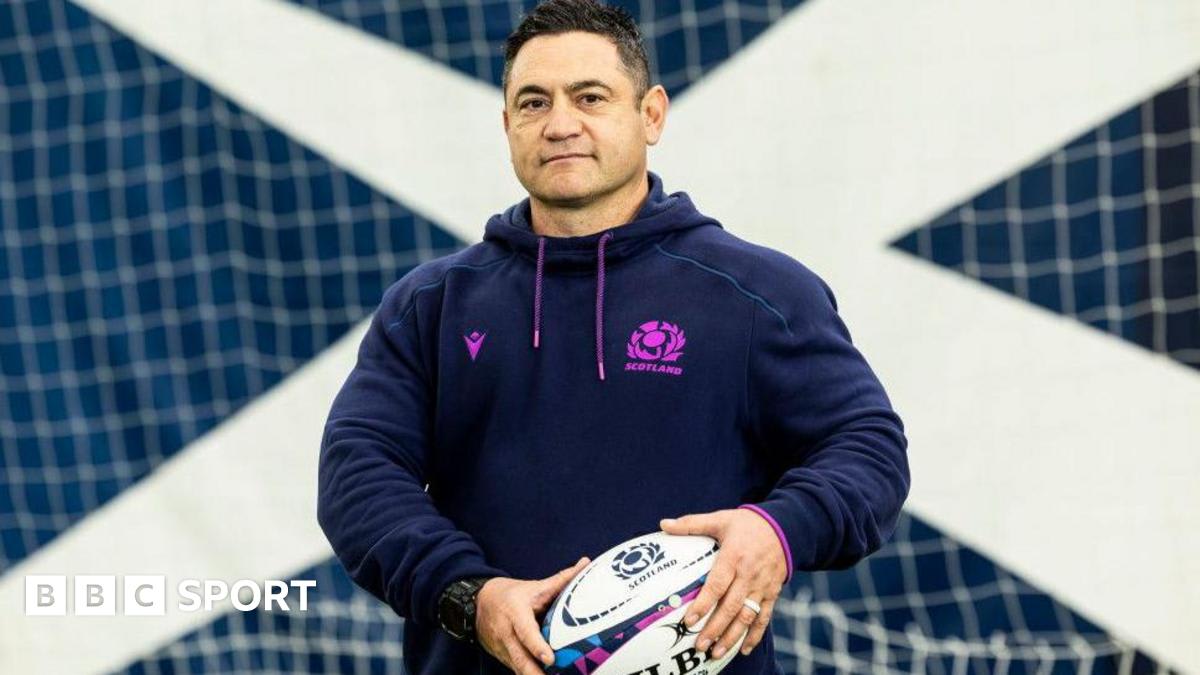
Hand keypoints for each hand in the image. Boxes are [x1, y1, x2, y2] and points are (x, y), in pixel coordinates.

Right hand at [475, 557, 589, 674]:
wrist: (479, 602)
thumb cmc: (513, 594)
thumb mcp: (535, 586)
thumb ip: (561, 579)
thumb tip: (585, 563)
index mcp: (515, 612)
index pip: (525, 631)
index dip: (537, 645)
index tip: (549, 658)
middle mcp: (506, 632)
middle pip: (519, 658)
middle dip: (534, 673)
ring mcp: (502, 647)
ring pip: (517, 668)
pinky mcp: (502, 657)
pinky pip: (516, 670)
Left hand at [660, 509, 787, 658]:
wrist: (786, 527)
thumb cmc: (747, 525)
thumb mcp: (720, 519)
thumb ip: (691, 524)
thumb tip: (663, 524)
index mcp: (734, 556)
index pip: (717, 585)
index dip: (703, 604)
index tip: (689, 620)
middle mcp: (749, 574)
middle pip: (731, 606)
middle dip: (715, 628)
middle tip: (699, 645)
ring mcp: (762, 586)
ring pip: (747, 616)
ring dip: (732, 637)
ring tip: (716, 652)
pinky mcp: (772, 593)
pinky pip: (764, 617)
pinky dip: (755, 635)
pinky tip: (744, 649)